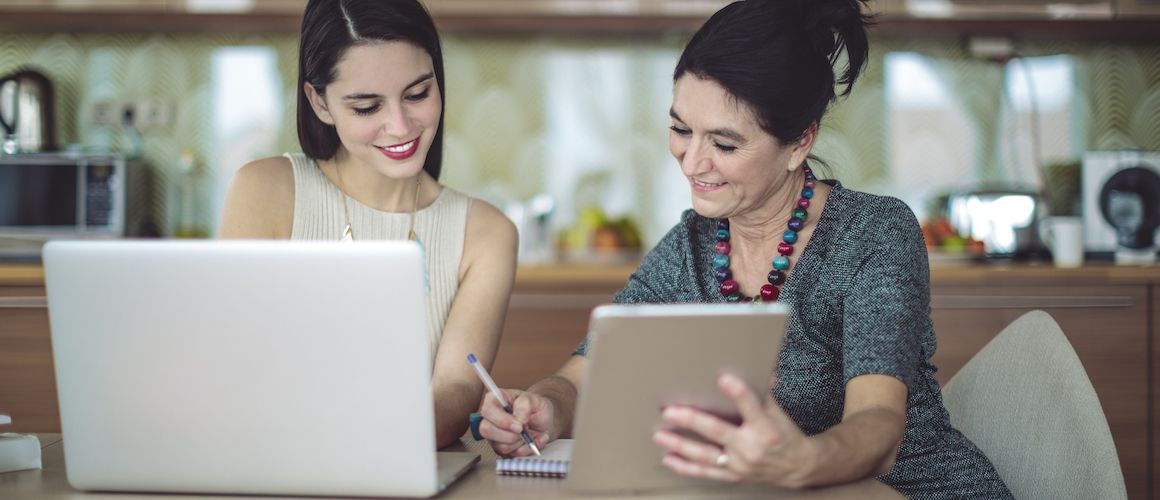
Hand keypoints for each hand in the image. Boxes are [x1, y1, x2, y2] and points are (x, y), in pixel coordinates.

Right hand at [477, 388, 554, 456]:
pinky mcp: (501, 448)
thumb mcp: (534, 400)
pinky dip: (525, 449)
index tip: (519, 425)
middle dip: (510, 434)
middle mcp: (491, 418)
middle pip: (487, 430)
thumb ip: (524, 405)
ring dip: (520, 442)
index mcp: (495, 401)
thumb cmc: (536, 408)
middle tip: (524, 430)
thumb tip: (518, 419)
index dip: (502, 420)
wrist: (545, 421)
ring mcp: (494, 435)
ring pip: (500, 446)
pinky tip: (531, 440)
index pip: (487, 410)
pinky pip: (510, 454)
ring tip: (529, 433)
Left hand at [652, 373, 818, 487]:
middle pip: (718, 432)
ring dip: (680, 445)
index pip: (751, 406)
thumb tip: (760, 367)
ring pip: (706, 455)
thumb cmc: (786, 434)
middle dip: (692, 421)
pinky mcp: (732, 475)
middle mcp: (751, 448)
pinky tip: (668, 457)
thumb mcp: (781, 411)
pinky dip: (685, 466)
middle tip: (669, 411)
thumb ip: (766, 392)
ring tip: (660, 434)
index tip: (722, 378)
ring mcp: (739, 464)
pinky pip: (705, 472)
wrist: (798, 466)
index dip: (737, 392)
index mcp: (766, 428)